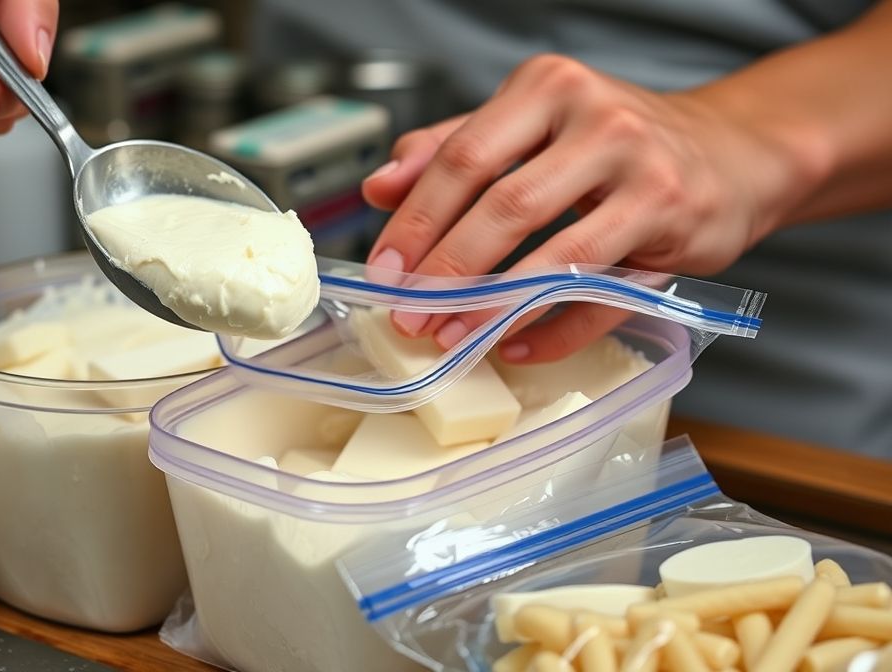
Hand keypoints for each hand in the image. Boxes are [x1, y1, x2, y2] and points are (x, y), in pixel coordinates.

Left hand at [363, 54, 811, 362]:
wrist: (734, 152)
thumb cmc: (613, 143)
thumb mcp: (531, 125)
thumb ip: (452, 148)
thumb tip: (379, 187)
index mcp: (547, 87)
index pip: (461, 158)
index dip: (414, 221)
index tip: (383, 271)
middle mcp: (598, 120)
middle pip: (502, 206)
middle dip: (445, 271)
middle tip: (407, 315)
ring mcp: (644, 173)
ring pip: (552, 254)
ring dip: (492, 306)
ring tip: (449, 338)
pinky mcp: (676, 226)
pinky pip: (604, 294)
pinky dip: (555, 331)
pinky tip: (514, 348)